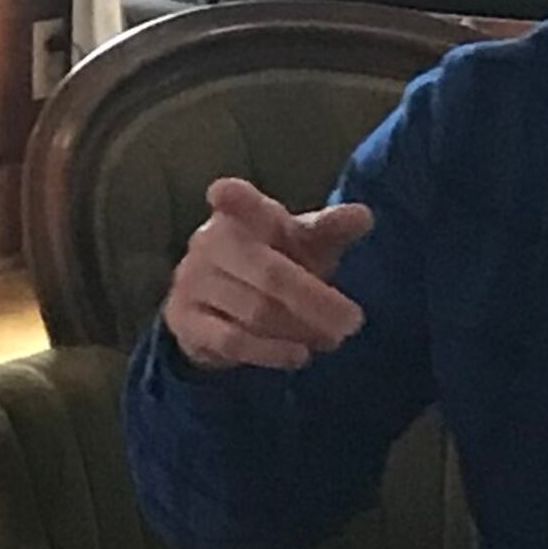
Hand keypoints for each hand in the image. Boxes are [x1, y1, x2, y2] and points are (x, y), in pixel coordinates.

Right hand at [163, 176, 376, 372]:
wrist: (218, 307)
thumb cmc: (271, 262)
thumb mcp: (302, 243)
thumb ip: (330, 229)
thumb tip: (363, 216)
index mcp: (240, 216)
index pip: (236, 202)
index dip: (231, 198)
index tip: (222, 192)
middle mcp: (208, 244)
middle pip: (269, 273)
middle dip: (316, 300)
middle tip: (353, 321)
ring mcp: (191, 283)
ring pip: (255, 311)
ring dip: (301, 328)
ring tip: (333, 339)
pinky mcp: (184, 321)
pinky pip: (232, 340)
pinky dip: (271, 351)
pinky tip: (299, 356)